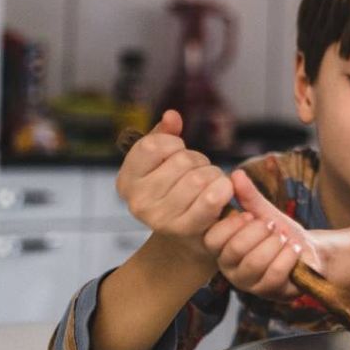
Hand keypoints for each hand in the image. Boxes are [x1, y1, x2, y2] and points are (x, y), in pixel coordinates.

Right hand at [116, 110, 232, 250]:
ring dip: (213, 174)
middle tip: (200, 172)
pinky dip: (223, 189)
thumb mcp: (163, 161)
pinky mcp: (185, 229)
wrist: (190, 234)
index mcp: (126, 181)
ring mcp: (159, 218)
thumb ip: (164, 135)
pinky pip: (211, 199)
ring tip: (209, 183)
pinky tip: (223, 190)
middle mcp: (137, 202)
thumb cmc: (177, 189)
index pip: (153, 145)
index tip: (177, 153)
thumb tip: (172, 115)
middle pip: (182, 160)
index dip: (174, 144)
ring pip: (200, 177)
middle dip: (199, 160)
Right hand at [203, 170, 320, 299]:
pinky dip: (288, 256)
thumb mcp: (265, 212)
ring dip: (276, 244)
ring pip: (255, 262)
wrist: (311, 252)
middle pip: (234, 250)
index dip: (232, 225)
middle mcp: (230, 268)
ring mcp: (249, 283)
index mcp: (223, 248)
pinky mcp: (269, 292)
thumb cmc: (282, 232)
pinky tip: (294, 250)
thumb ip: (249, 197)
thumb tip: (235, 174)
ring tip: (285, 238)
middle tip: (273, 225)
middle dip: (259, 231)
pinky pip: (275, 273)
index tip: (251, 216)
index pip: (212, 239)